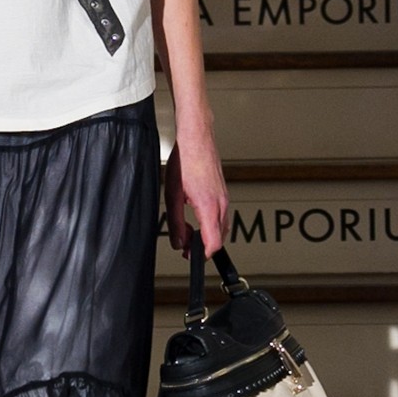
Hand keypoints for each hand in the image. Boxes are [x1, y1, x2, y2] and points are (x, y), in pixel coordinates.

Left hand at [165, 119, 227, 257]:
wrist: (197, 139)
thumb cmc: (186, 161)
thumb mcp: (173, 195)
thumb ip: (176, 222)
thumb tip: (179, 242)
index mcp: (209, 206)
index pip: (214, 243)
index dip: (202, 255)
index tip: (192, 257)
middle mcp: (221, 204)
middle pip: (218, 238)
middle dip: (202, 247)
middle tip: (184, 248)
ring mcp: (224, 198)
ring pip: (221, 228)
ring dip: (206, 235)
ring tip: (187, 233)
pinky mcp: (223, 193)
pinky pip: (220, 216)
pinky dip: (210, 224)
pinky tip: (195, 219)